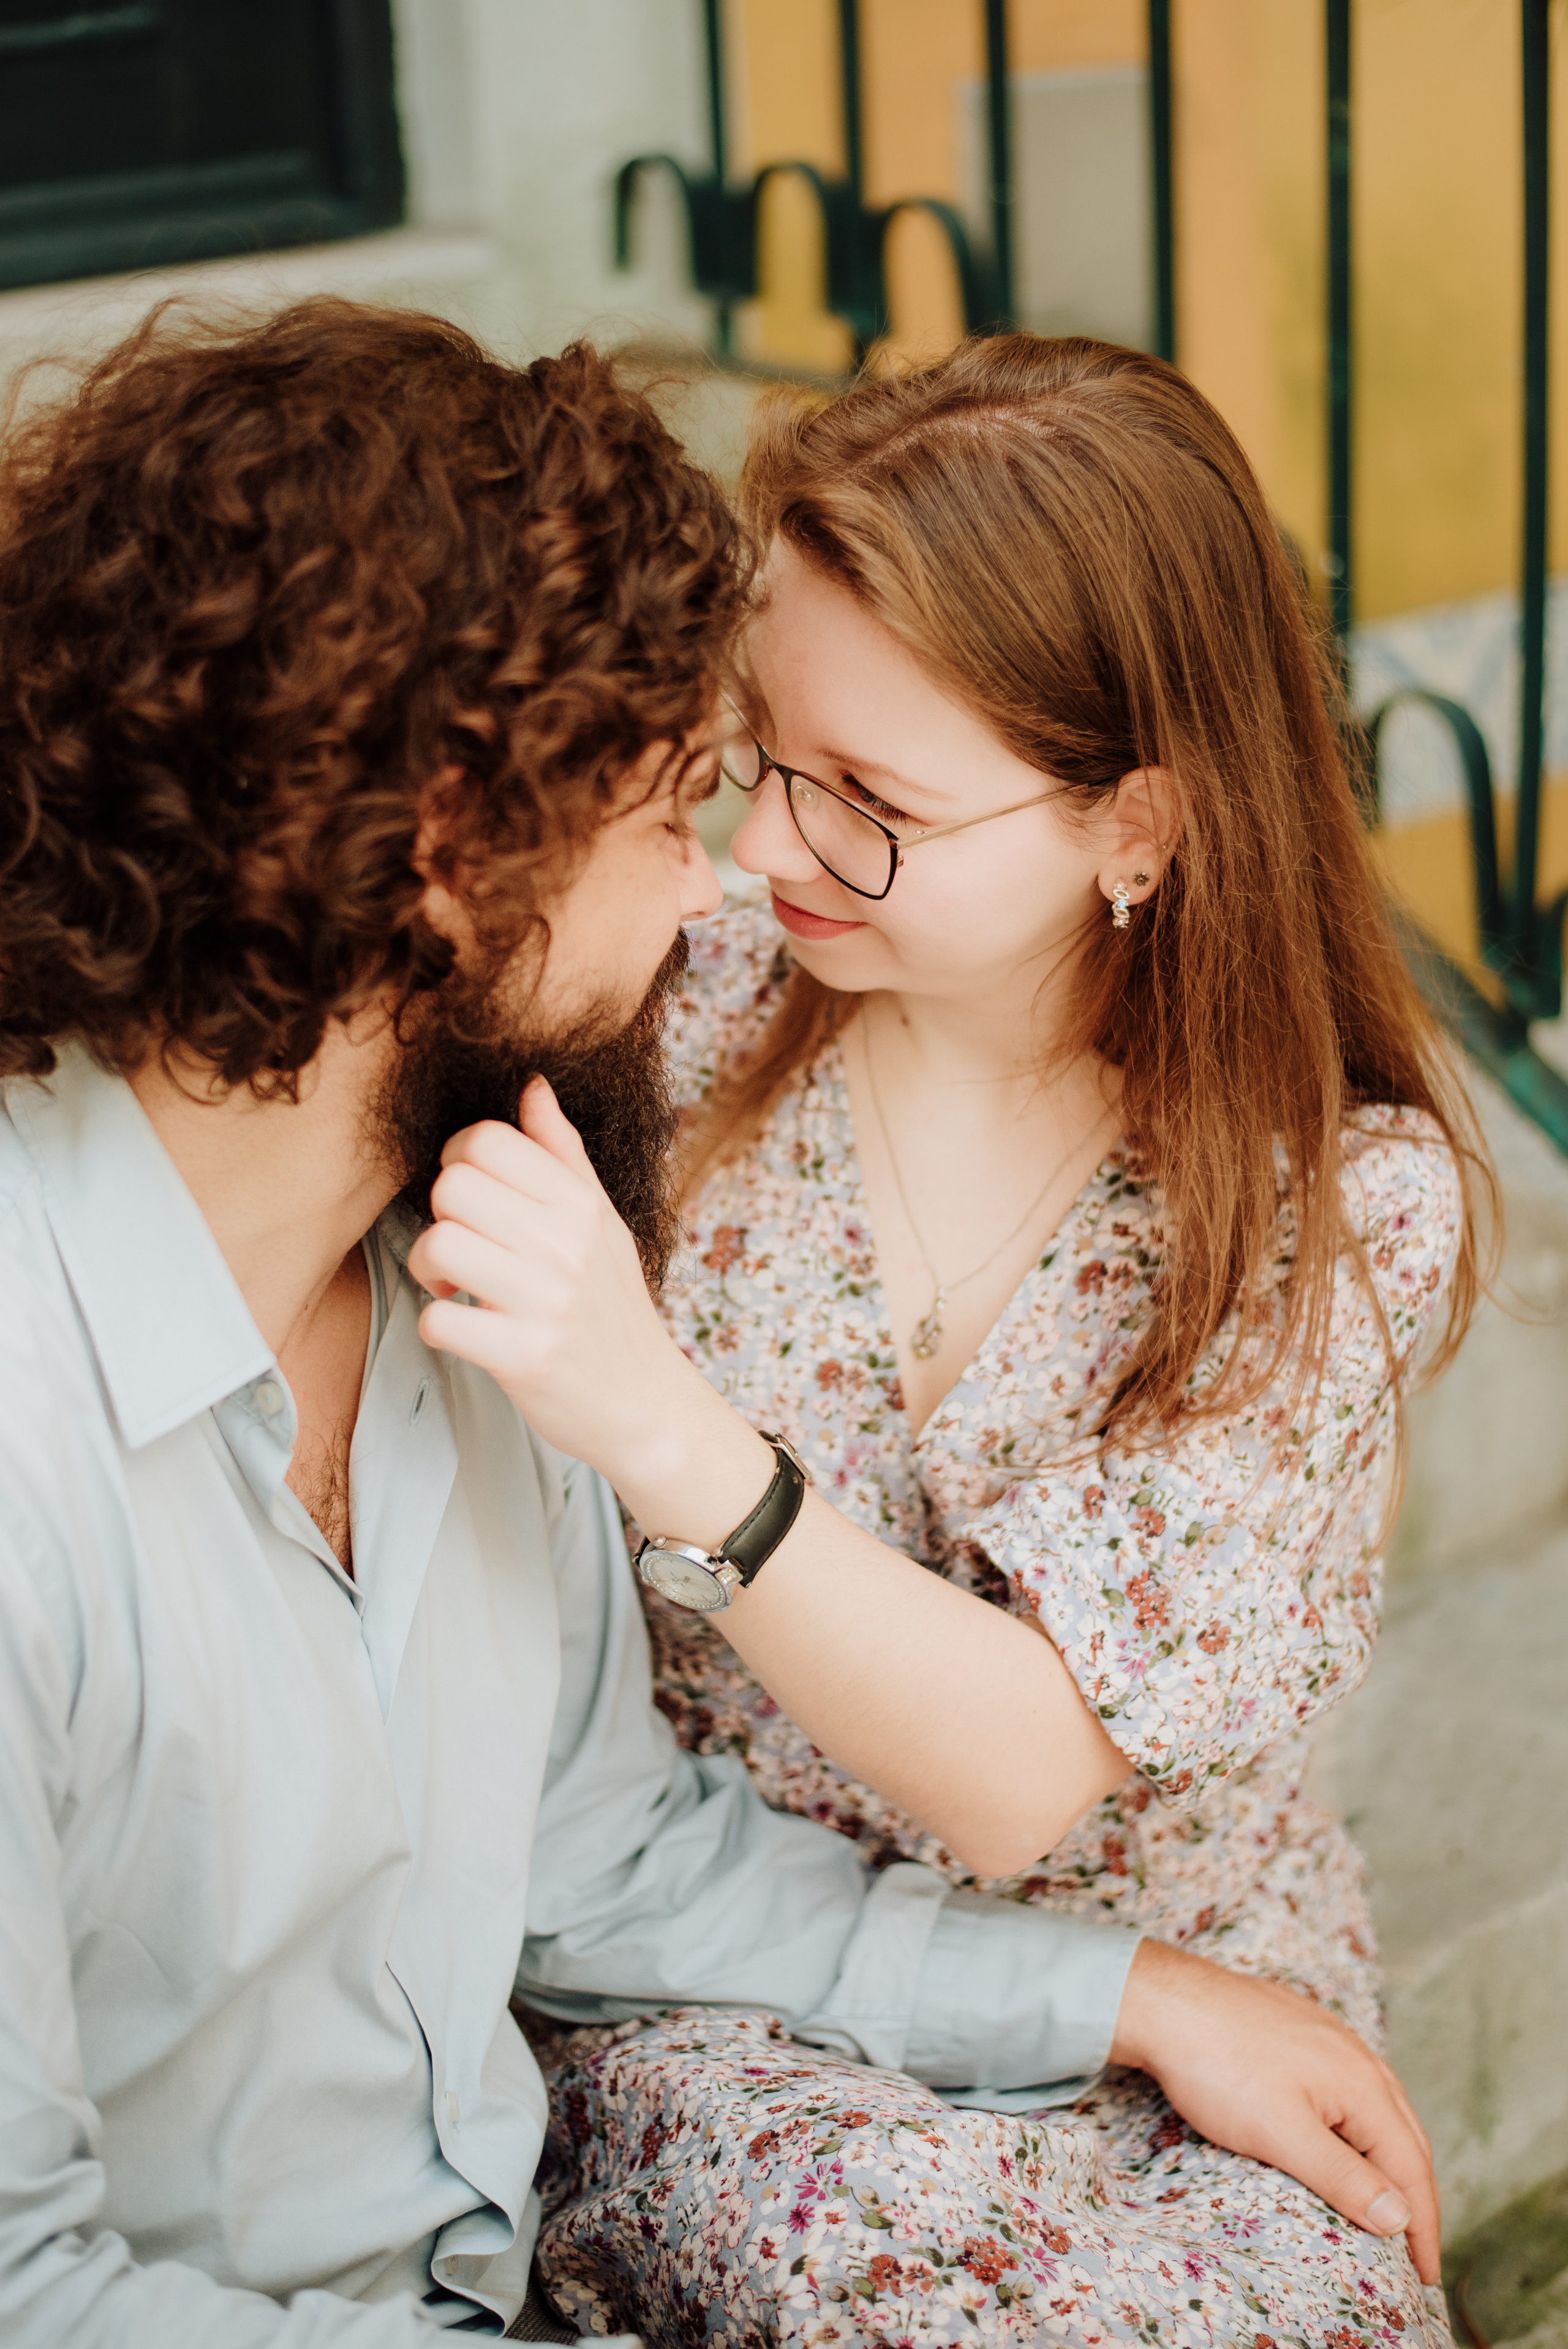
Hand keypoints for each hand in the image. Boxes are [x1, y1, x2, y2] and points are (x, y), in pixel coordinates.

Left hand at [405, 1079, 708, 1483]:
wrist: (647, 1404)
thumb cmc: (612, 1310)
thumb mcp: (601, 1224)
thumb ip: (562, 1154)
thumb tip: (532, 1085)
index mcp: (582, 1205)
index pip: (490, 1139)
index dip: (459, 1159)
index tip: (472, 1196)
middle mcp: (567, 1245)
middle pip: (453, 1186)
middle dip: (440, 1214)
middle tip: (460, 1244)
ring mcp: (546, 1302)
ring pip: (439, 1245)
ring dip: (428, 1269)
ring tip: (453, 1287)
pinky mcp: (523, 1357)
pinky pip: (438, 1321)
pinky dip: (436, 1325)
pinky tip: (462, 1327)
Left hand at [1110, 1940, 1438, 2283]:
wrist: (1165, 2000)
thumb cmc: (1217, 2065)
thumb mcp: (1282, 2134)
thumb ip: (1344, 2178)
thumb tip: (1400, 2218)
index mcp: (1363, 2083)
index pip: (1412, 2167)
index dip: (1423, 2226)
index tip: (1426, 2276)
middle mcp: (1357, 2056)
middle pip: (1406, 2137)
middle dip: (1416, 2197)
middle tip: (1417, 2253)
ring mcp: (1331, 2038)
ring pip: (1381, 2110)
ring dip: (1393, 2160)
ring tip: (1389, 2204)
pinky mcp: (1302, 2031)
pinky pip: (1351, 2088)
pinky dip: (1362, 2128)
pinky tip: (1346, 2139)